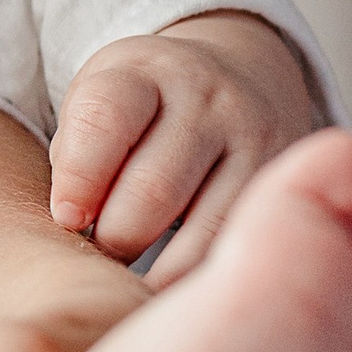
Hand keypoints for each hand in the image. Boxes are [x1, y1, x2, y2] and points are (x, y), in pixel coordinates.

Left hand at [49, 13, 321, 278]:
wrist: (242, 74)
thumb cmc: (144, 106)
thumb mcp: (101, 100)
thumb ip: (77, 155)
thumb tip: (75, 225)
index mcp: (142, 71)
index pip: (103, 119)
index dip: (78, 180)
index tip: (68, 220)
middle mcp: (205, 97)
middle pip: (153, 187)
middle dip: (117, 236)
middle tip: (103, 251)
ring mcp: (253, 138)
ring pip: (204, 227)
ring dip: (160, 269)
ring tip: (136, 276)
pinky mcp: (282, 181)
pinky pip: (240, 243)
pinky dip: (203, 273)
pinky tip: (180, 281)